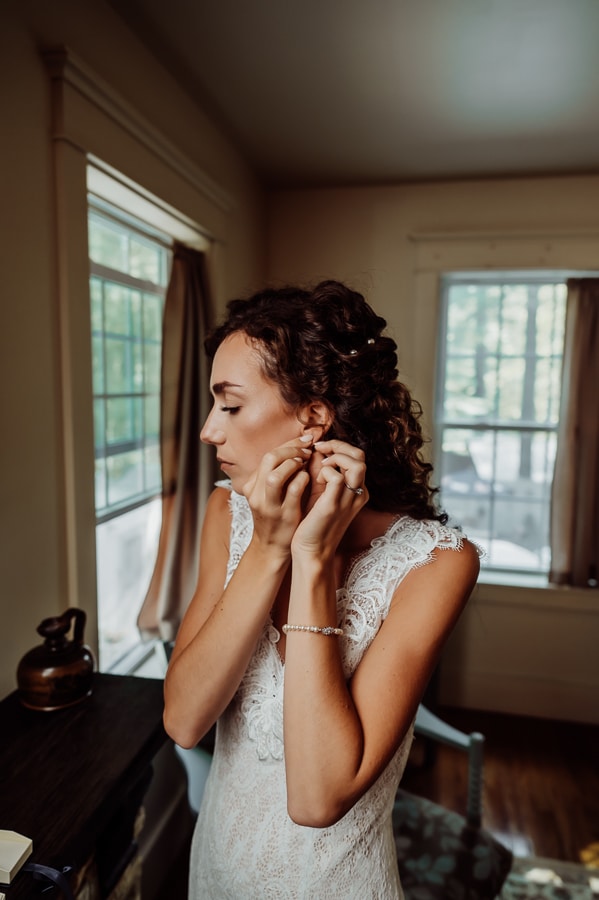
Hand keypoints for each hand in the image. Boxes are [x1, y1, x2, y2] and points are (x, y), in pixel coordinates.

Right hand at [242, 437, 312, 556]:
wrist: (272, 546)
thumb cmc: (276, 514)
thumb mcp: (269, 492)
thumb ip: (279, 471)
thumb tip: (299, 446)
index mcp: (251, 484)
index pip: (268, 454)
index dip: (289, 443)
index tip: (305, 439)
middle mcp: (256, 493)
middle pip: (269, 459)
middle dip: (292, 449)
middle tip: (307, 449)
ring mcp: (269, 505)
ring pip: (276, 475)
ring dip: (294, 464)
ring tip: (305, 462)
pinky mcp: (284, 515)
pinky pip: (294, 490)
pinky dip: (303, 479)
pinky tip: (309, 477)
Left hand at [291, 439, 368, 557]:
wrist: (311, 551)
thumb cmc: (314, 522)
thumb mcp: (323, 493)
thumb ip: (324, 473)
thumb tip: (318, 451)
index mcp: (358, 491)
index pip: (358, 457)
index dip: (339, 446)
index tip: (320, 447)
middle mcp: (358, 494)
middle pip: (361, 457)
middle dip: (339, 446)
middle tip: (320, 448)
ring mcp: (349, 500)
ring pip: (356, 464)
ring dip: (335, 457)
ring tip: (320, 465)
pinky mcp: (334, 506)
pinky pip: (338, 478)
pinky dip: (326, 471)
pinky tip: (316, 478)